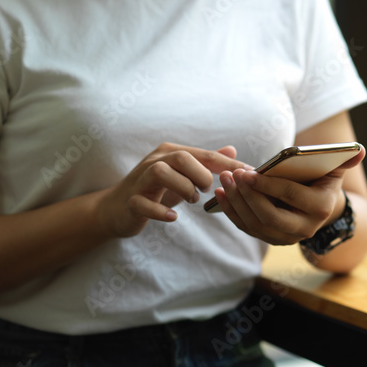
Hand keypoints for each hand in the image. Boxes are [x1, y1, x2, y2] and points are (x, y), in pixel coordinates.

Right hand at [98, 143, 249, 237]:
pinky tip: (173, 217)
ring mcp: (140, 181)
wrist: (117, 208)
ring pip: (160, 172)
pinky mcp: (130, 202)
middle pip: (180, 157)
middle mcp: (154, 161)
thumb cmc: (156, 190)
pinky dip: (160, 211)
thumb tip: (232, 150)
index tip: (248, 174)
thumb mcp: (184, 175)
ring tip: (192, 200)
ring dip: (182, 187)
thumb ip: (206, 163)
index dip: (227, 165)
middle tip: (207, 190)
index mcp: (170, 153)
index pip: (204, 154)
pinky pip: (142, 203)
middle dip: (200, 174)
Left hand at [214, 148, 365, 244]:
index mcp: (320, 208)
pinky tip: (220, 194)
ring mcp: (286, 238)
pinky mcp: (270, 238)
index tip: (247, 172)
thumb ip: (346, 158)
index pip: (291, 197)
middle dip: (247, 196)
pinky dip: (231, 212)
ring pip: (255, 224)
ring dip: (235, 203)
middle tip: (231, 175)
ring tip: (224, 181)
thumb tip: (359, 150)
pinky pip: (247, 227)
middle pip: (270, 216)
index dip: (267, 185)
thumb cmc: (323, 179)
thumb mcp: (335, 167)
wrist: (320, 206)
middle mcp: (305, 229)